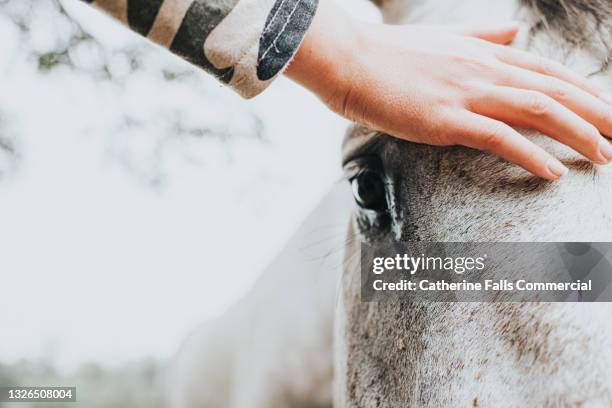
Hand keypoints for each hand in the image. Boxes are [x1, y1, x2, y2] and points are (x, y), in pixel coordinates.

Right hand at [285, 1, 611, 179]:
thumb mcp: (441, 38)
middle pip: (555, 90)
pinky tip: (552, 172)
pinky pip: (500, 137)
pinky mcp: (446, 119)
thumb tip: (512, 31)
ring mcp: (466, 93)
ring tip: (604, 157)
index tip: (607, 112)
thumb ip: (481, 34)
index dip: (583, 92)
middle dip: (596, 114)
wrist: (348, 60)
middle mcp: (483, 69)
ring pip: (538, 110)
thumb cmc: (388, 54)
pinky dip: (531, 155)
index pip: (547, 71)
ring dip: (577, 134)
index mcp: (484, 52)